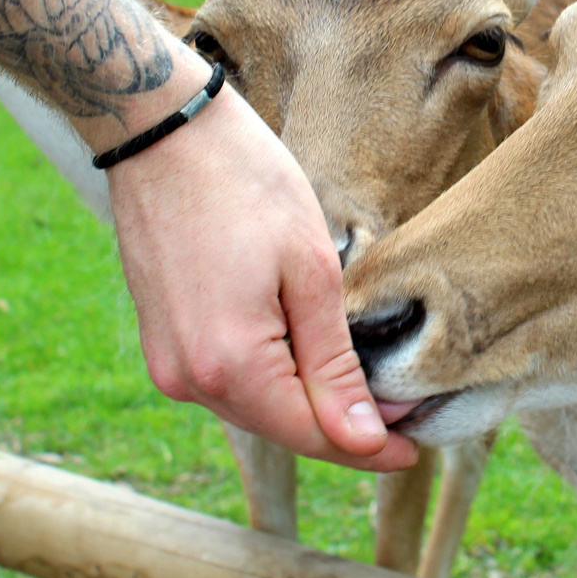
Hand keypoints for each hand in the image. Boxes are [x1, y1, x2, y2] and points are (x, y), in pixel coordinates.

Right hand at [104, 65, 418, 471]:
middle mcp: (189, 379)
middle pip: (282, 428)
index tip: (416, 445)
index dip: (370, 447)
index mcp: (231, 365)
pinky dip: (271, 377)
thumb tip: (364, 438)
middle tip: (402, 412)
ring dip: (307, 402)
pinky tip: (307, 354)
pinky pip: (227, 379)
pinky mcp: (161, 340)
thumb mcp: (310, 270)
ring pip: (255, 406)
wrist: (160, 130)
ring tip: (364, 382)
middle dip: (342, 426)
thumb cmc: (245, 182)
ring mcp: (167, 362)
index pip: (313, 435)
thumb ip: (334, 363)